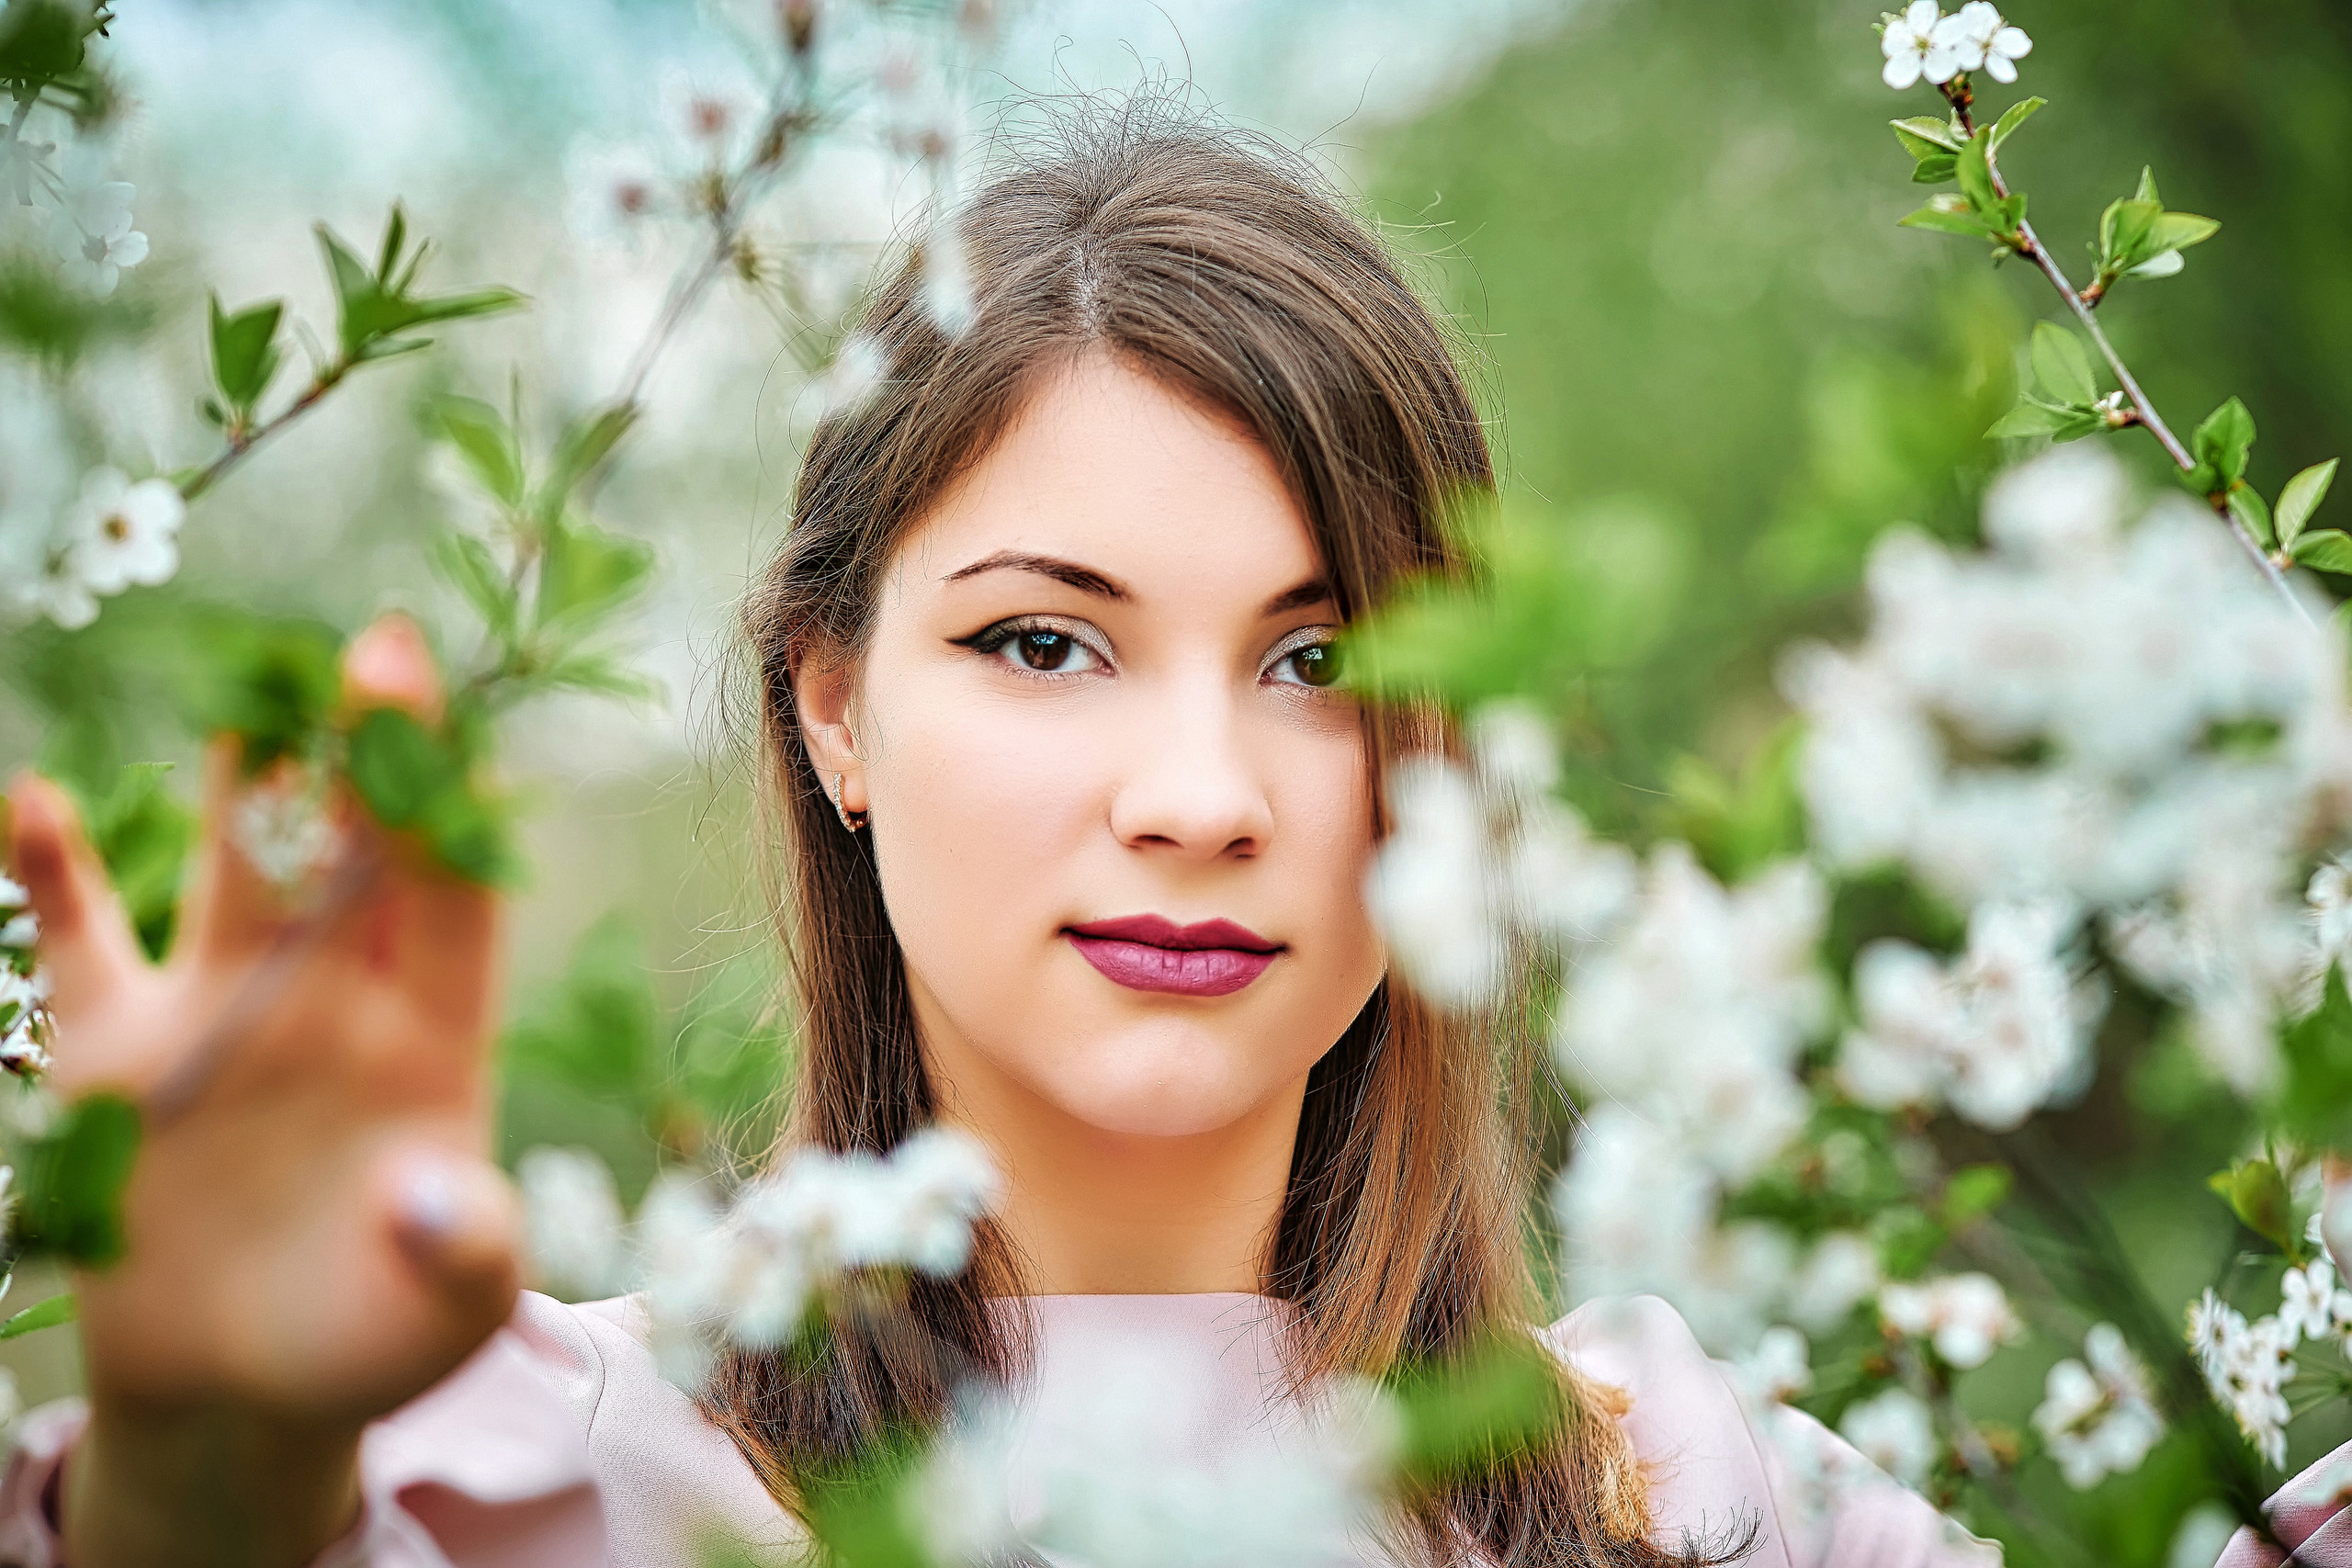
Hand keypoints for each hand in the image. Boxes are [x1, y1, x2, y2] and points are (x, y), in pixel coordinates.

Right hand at [4, 616, 518, 1567]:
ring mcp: (223, 1013)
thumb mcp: (445, 1311)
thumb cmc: (374, 1341)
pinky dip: (57, 876)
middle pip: (358, 854)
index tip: (470, 742)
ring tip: (254, 699)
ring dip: (248, 786)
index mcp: (432, 1044)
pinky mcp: (117, 1050)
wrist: (248, 1393)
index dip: (462, 827)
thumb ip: (463, 1249)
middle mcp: (334, 1001)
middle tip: (381, 648)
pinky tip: (34, 804)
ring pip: (239, 869)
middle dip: (371, 757)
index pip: (456, 910)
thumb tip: (434, 1196)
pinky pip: (80, 944)